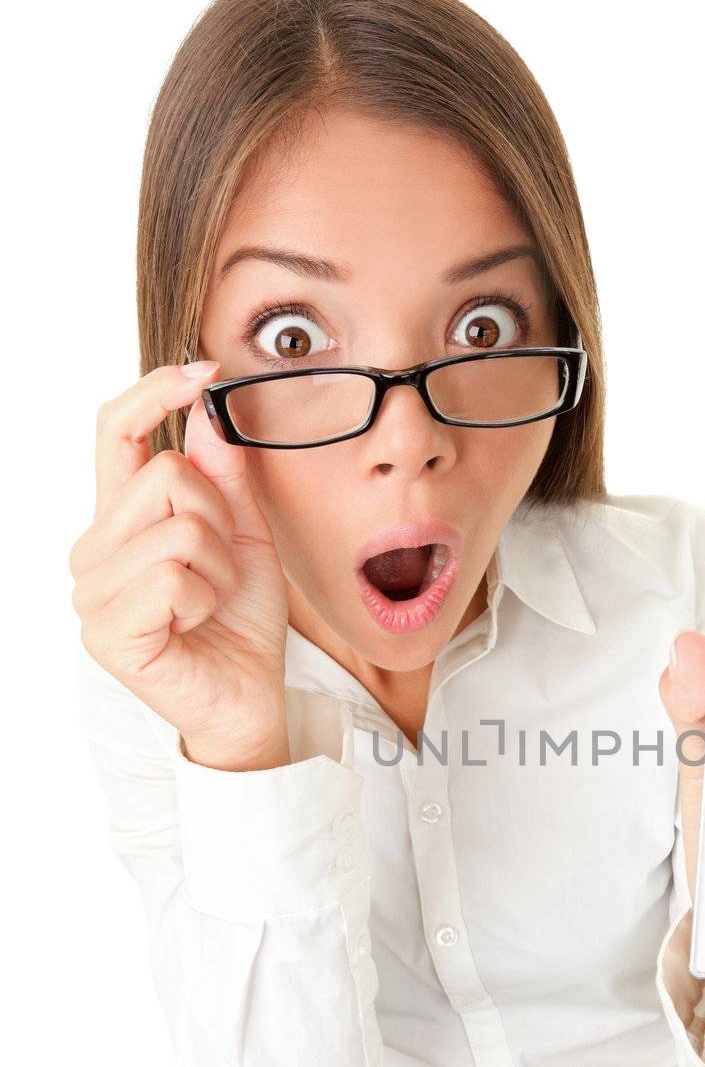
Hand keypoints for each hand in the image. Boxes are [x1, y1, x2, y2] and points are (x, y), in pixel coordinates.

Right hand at [69, 362, 291, 769]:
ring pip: (177, 527)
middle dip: (218, 517)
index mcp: (119, 519)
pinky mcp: (108, 631)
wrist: (250, 698)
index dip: (153, 390)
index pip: (112, 430)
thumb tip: (208, 410)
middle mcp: (93, 550)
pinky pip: (174, 576)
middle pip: (164, 474)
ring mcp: (92, 592)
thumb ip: (224, 476)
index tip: (204, 369)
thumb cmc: (239, 620)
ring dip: (217, 565)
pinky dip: (205, 599)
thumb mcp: (244, 534)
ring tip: (208, 601)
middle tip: (220, 567)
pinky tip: (195, 626)